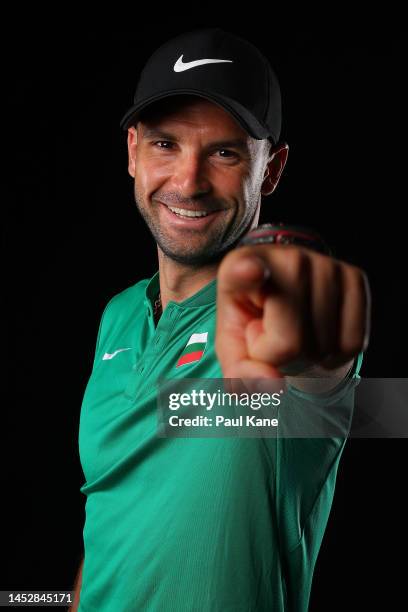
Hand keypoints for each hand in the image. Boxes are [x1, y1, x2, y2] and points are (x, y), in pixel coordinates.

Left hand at [215, 244, 370, 380]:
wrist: (287, 300)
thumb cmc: (253, 322)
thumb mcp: (234, 347)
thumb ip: (238, 371)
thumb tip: (272, 383)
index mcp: (240, 267)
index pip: (244, 270)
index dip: (246, 272)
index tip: (248, 270)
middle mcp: (287, 258)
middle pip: (291, 343)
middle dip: (280, 358)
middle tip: (271, 337)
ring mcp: (326, 265)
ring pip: (324, 348)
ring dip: (308, 358)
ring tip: (294, 333)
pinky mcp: (356, 279)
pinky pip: (351, 344)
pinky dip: (334, 356)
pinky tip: (318, 336)